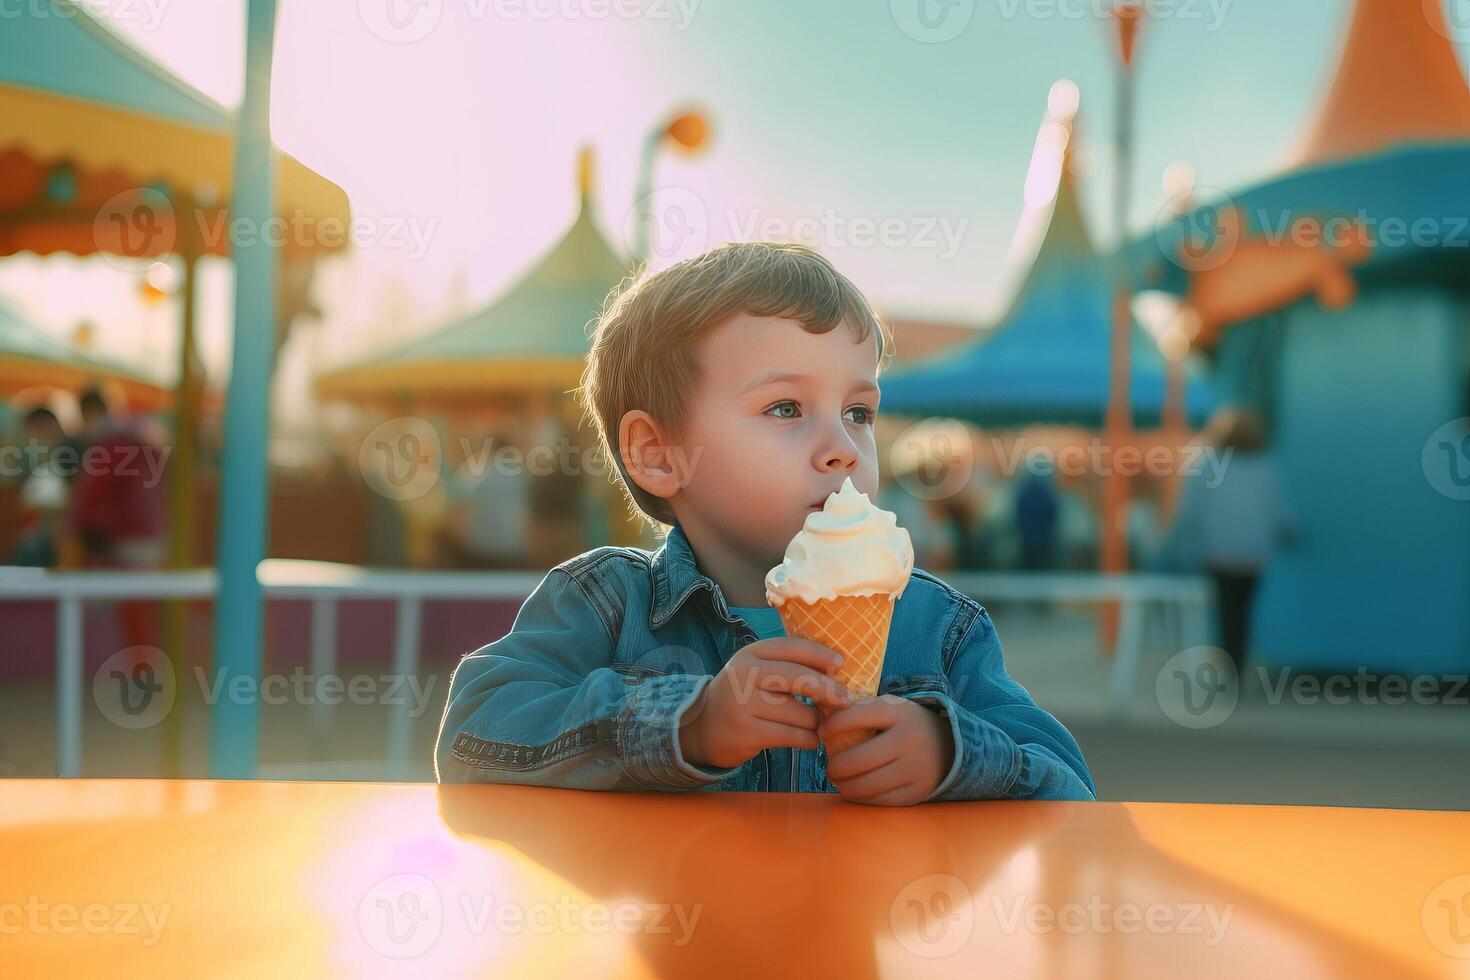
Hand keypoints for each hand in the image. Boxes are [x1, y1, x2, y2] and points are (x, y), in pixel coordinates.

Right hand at [679, 638, 853, 769]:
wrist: (701, 727)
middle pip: (798, 678)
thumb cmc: (742, 696)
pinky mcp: (747, 734)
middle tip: (846, 699)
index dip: (819, 654)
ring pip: (800, 713)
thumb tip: (836, 672)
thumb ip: (787, 666)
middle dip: (828, 689)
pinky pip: (794, 736)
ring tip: (813, 724)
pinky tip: (809, 740)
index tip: (841, 664)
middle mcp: (744, 675)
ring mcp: (743, 705)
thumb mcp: (756, 671)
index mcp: (750, 654)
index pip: (790, 647)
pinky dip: (809, 740)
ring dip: (815, 722)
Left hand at [820, 695, 955, 805]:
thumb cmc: (904, 724)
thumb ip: (859, 710)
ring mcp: (915, 768)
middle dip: (835, 766)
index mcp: (899, 712)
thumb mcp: (889, 708)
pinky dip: (861, 797)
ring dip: (844, 785)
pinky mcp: (917, 792)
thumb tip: (818, 712)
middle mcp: (909, 739)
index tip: (822, 732)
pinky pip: (878, 800)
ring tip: (839, 779)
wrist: (948, 745)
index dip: (833, 725)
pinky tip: (856, 789)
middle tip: (830, 767)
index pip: (857, 716)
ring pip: (866, 785)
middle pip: (858, 759)